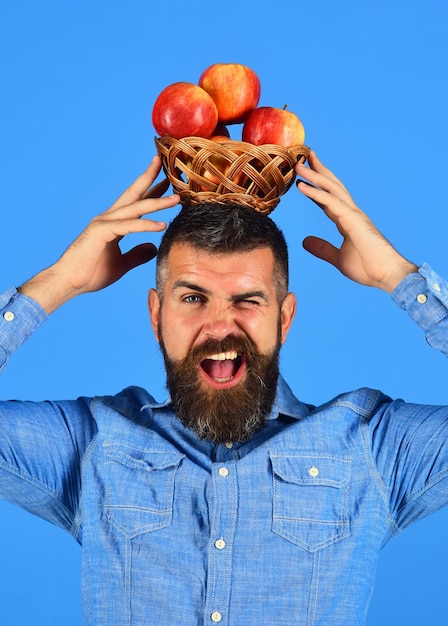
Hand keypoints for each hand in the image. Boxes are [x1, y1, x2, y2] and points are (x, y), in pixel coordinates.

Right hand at [19, 157, 178, 312]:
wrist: (68, 283)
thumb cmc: (90, 273)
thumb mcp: (122, 264)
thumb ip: (137, 254)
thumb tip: (153, 247)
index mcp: (113, 223)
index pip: (136, 203)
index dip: (152, 191)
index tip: (168, 181)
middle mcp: (108, 218)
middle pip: (134, 194)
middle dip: (150, 177)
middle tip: (166, 162)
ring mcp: (103, 223)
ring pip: (135, 208)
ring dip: (157, 202)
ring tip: (177, 198)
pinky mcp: (101, 232)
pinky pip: (128, 226)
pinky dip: (145, 225)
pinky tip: (162, 225)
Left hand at [295, 151, 417, 292]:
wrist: (388, 275)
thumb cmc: (369, 268)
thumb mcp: (338, 258)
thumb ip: (322, 249)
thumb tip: (305, 242)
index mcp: (348, 220)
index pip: (328, 200)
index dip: (316, 188)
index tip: (304, 179)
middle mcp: (351, 213)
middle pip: (332, 187)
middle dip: (318, 171)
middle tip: (303, 158)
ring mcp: (353, 214)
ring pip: (331, 189)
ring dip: (314, 175)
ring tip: (298, 165)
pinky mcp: (353, 220)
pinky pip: (331, 202)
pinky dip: (316, 193)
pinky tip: (302, 185)